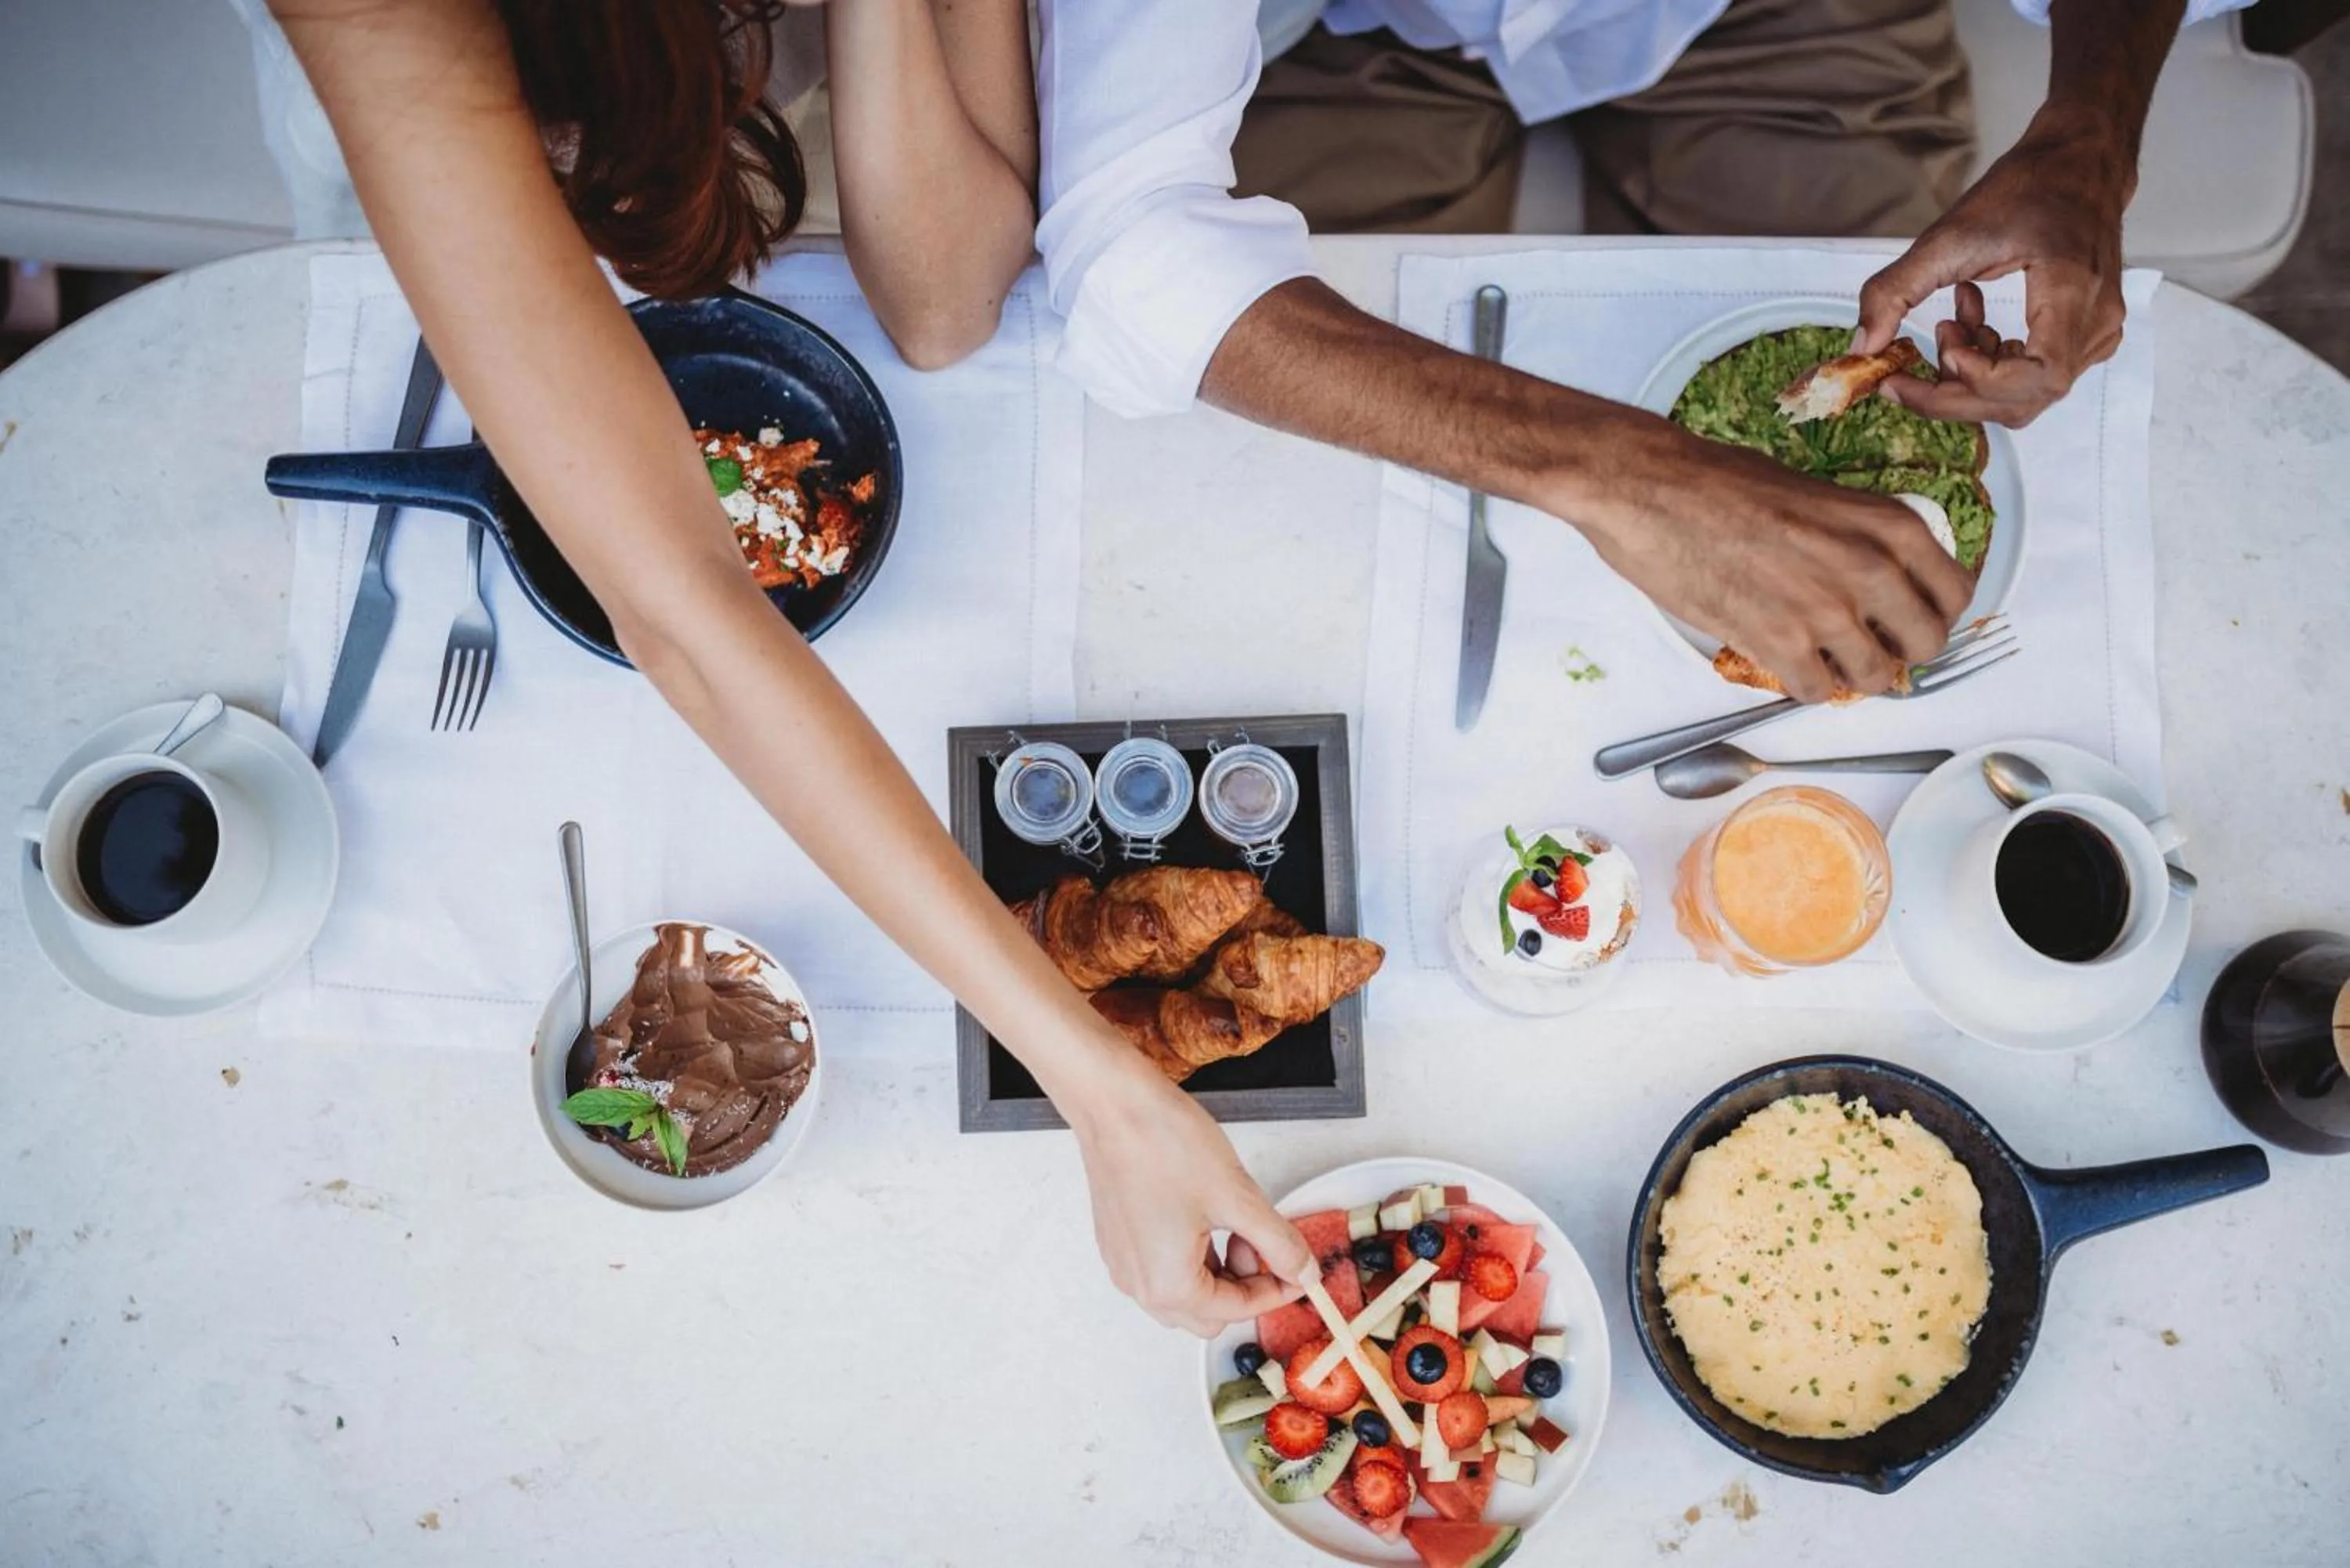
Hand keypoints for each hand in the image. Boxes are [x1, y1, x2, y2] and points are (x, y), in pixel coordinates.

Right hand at [1067, 1054, 1313, 1335]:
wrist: (1113, 1103)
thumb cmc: (1164, 1145)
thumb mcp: (1238, 1197)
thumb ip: (1278, 1244)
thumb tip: (1304, 1272)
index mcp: (1169, 1287)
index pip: (1237, 1311)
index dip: (1277, 1291)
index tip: (1299, 1269)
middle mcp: (1139, 1285)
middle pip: (1208, 1313)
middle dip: (1244, 1284)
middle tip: (1261, 1240)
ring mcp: (1124, 1263)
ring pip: (1186, 1292)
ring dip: (1220, 1270)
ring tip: (1234, 1220)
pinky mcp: (1118, 1240)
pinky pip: (1163, 1268)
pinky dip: (1194, 1255)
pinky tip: (1206, 1215)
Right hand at [1574, 419, 1975, 702]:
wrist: (1651, 489)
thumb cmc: (1720, 482)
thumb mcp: (1818, 494)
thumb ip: (1857, 537)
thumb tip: (1875, 578)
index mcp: (1888, 524)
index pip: (1953, 593)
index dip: (1931, 613)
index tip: (1907, 620)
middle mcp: (1871, 569)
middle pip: (1926, 644)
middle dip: (1900, 651)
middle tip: (1867, 645)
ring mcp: (1828, 611)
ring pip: (1876, 678)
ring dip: (1851, 674)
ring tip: (1821, 656)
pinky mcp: (1780, 643)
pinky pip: (1818, 691)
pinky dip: (1804, 684)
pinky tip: (1785, 661)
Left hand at [1856, 112, 2132, 426]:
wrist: (2078, 163)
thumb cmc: (2027, 189)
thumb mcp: (1949, 234)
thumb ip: (1896, 290)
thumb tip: (1863, 347)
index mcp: (2073, 293)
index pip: (2037, 377)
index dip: (1979, 384)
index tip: (1936, 359)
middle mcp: (2095, 324)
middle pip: (2022, 400)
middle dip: (1954, 394)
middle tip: (1904, 373)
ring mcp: (2096, 335)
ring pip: (2023, 397)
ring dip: (1969, 376)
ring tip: (1946, 326)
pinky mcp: (2084, 337)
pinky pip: (2030, 377)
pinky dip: (1988, 363)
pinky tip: (1968, 320)